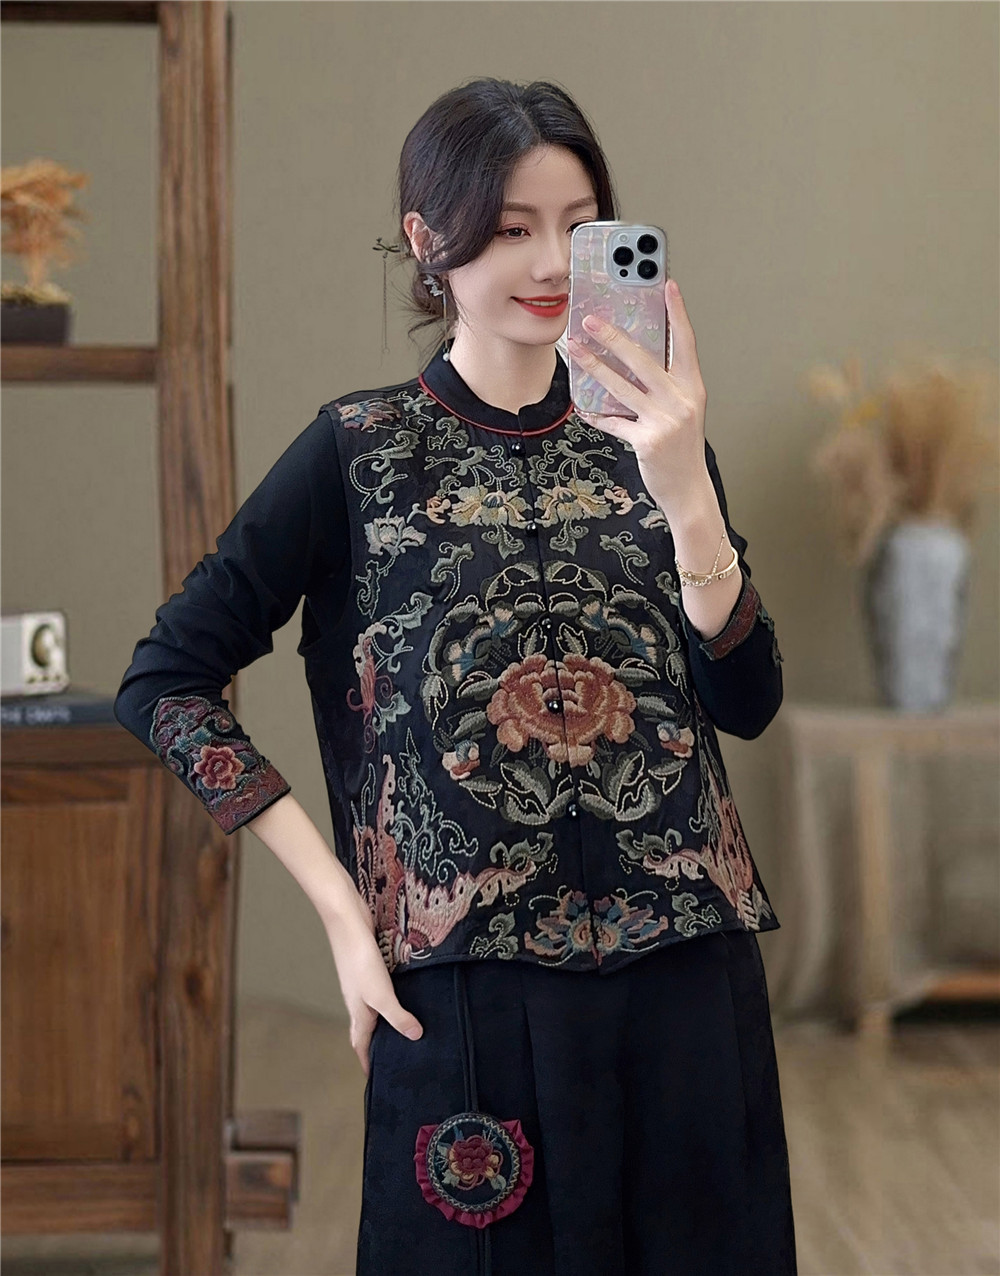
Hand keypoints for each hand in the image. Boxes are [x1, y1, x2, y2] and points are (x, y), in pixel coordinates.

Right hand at [323, 907, 423, 1077]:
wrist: (348, 923)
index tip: (377, 1080)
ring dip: (386, 1022)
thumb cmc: (360, 961)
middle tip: (396, 1057)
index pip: (361, 1046)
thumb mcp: (381, 994)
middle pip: (367, 1030)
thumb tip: (415, 1038)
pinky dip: (392, 1000)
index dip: (367, 1063)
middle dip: (377, 1046)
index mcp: (359, 1013)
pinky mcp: (371, 968)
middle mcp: (359, 1001)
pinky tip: (406, 994)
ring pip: (374, 1011)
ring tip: (406, 1029)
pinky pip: (381, 992)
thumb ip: (398, 1016)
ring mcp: (364, 984)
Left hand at [565, 278, 712, 520]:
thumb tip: (634, 358)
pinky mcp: (646, 441)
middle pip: (643, 360)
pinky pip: (614, 422)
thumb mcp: (683, 410)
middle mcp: (681, 400)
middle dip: (614, 337)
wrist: (688, 489)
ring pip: (622, 387)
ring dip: (594, 367)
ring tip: (575, 350)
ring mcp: (664, 421)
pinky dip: (597, 415)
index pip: (685, 342)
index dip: (678, 313)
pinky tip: (582, 406)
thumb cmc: (683, 448)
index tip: (668, 285)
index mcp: (693, 387)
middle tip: (591, 320)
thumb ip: (666, 385)